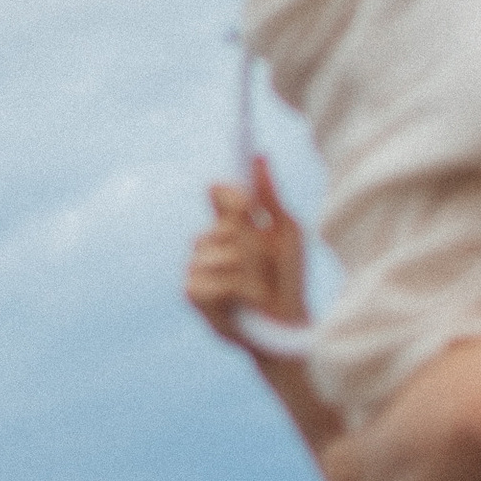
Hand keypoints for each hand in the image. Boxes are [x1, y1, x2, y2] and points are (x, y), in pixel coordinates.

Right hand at [186, 158, 307, 347]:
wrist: (285, 325)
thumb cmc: (289, 278)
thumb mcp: (287, 232)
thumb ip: (271, 196)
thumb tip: (260, 155)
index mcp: (233, 222)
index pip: (220, 193)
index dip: (230, 196)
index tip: (247, 204)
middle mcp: (211, 240)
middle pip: (218, 225)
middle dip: (248, 243)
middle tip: (266, 261)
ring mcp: (198, 265)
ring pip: (212, 254)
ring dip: (242, 271)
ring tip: (258, 287)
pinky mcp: (191, 292)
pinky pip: (204, 280)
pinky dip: (230, 292)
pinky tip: (241, 303)